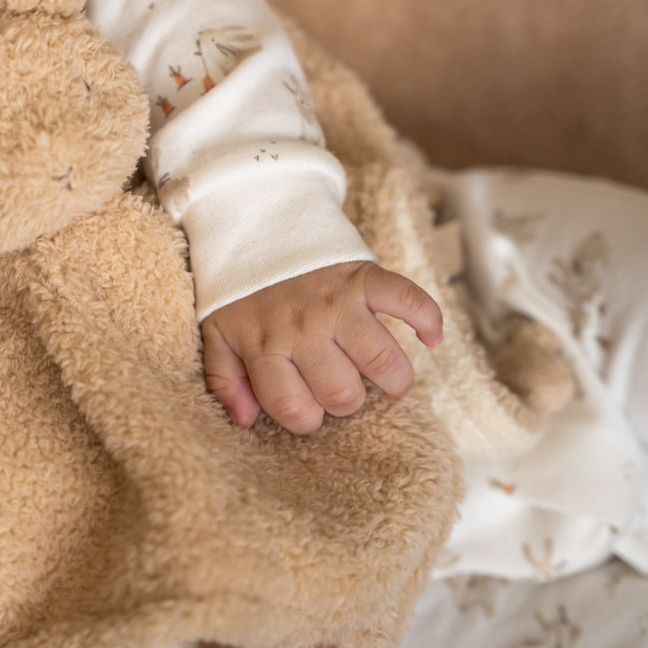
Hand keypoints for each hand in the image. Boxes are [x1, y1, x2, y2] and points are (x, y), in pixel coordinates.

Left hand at [201, 261, 442, 433]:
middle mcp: (303, 327)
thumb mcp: (217, 334)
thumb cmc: (240, 291)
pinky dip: (428, 319)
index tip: (310, 408)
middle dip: (346, 403)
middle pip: (343, 393)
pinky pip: (407, 300)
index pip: (294, 408)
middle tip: (343, 389)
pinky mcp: (363, 276)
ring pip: (382, 361)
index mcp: (264, 344)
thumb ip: (224, 381)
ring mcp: (337, 302)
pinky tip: (430, 338)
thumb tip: (244, 422)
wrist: (256, 226)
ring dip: (394, 381)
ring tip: (391, 384)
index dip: (306, 419)